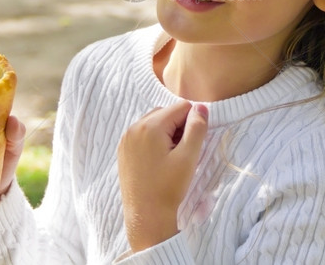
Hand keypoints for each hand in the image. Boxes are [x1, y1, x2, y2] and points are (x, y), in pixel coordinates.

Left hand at [117, 101, 208, 252]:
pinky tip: (159, 162)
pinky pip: (142, 134)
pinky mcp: (123, 151)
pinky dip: (154, 141)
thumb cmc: (168, 189)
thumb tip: (201, 107)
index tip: (191, 145)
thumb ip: (197, 128)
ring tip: (171, 158)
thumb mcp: (188, 158)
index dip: (192, 123)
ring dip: (167, 133)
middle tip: (182, 153)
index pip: (181, 107)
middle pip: (166, 113)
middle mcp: (133, 128)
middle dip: (178, 127)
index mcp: (149, 126)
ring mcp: (126, 139)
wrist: (146, 218)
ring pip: (154, 123)